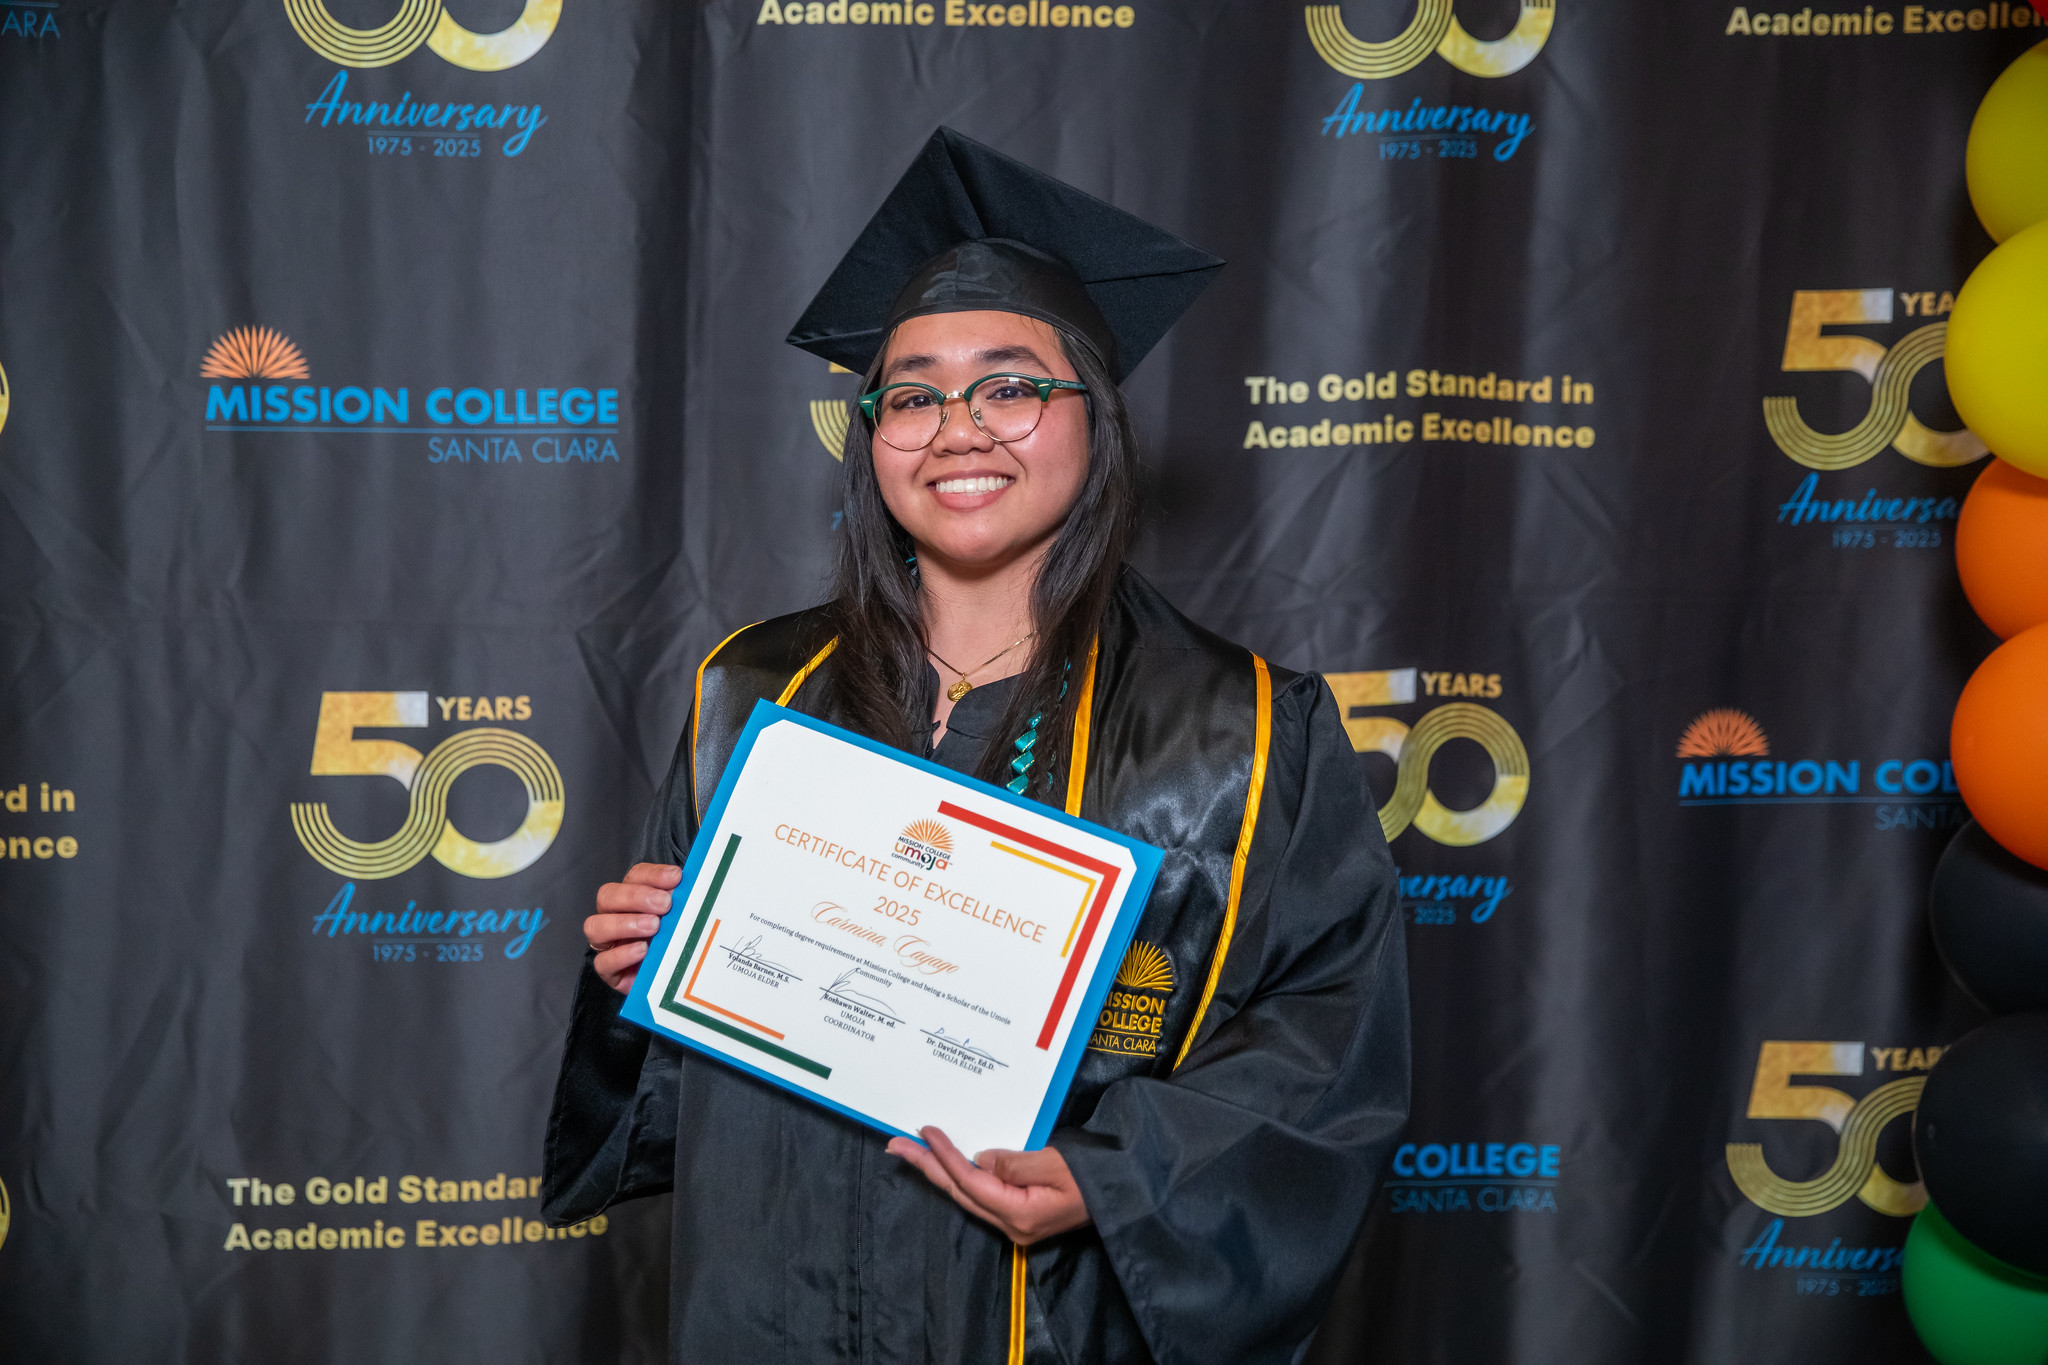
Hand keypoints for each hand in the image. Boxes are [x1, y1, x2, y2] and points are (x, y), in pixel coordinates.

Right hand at [585, 863, 681, 992]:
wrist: (674, 980)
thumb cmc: (675, 943)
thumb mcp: (681, 918)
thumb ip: (681, 900)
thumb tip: (685, 884)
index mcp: (632, 898)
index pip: (634, 877)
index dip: (653, 875)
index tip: (676, 878)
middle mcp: (614, 916)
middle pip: (608, 896)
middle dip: (636, 897)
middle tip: (664, 904)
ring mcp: (607, 943)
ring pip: (595, 926)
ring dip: (625, 923)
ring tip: (653, 927)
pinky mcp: (609, 971)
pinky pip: (602, 962)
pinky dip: (622, 954)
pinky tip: (642, 950)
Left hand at [886, 1126, 1090, 1245]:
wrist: (1123, 1195)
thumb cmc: (1095, 1178)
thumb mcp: (1057, 1163)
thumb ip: (1015, 1162)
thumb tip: (980, 1159)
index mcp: (1020, 1214)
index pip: (971, 1181)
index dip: (945, 1156)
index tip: (926, 1131)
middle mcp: (1011, 1224)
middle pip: (959, 1191)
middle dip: (925, 1167)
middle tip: (895, 1145)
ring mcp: (1015, 1222)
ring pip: (966, 1194)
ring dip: (938, 1171)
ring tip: (911, 1151)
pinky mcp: (1020, 1214)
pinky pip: (981, 1193)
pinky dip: (960, 1176)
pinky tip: (946, 1164)